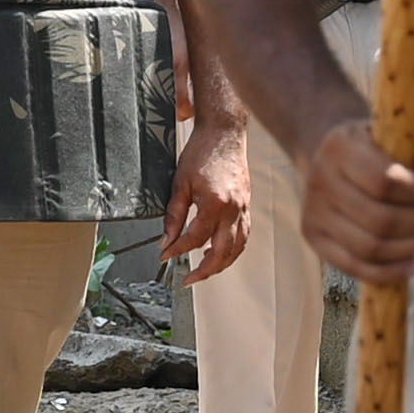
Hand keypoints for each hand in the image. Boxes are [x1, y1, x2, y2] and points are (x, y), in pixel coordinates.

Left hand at [163, 120, 251, 286]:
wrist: (224, 133)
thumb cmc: (203, 152)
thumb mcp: (180, 183)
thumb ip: (174, 215)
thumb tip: (166, 238)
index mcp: (214, 204)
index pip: (195, 238)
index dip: (178, 250)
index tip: (166, 255)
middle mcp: (233, 210)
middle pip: (222, 252)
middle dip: (205, 270)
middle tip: (190, 279)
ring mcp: (244, 209)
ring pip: (237, 248)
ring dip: (222, 264)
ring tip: (205, 271)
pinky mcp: (247, 206)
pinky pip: (244, 235)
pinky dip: (234, 249)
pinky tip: (223, 252)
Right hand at [295, 118, 413, 281]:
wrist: (334, 152)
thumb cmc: (383, 143)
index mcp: (341, 146)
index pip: (385, 182)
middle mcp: (320, 180)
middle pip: (380, 221)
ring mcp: (313, 211)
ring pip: (369, 248)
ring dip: (410, 248)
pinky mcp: (313, 236)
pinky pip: (353, 267)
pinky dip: (390, 272)